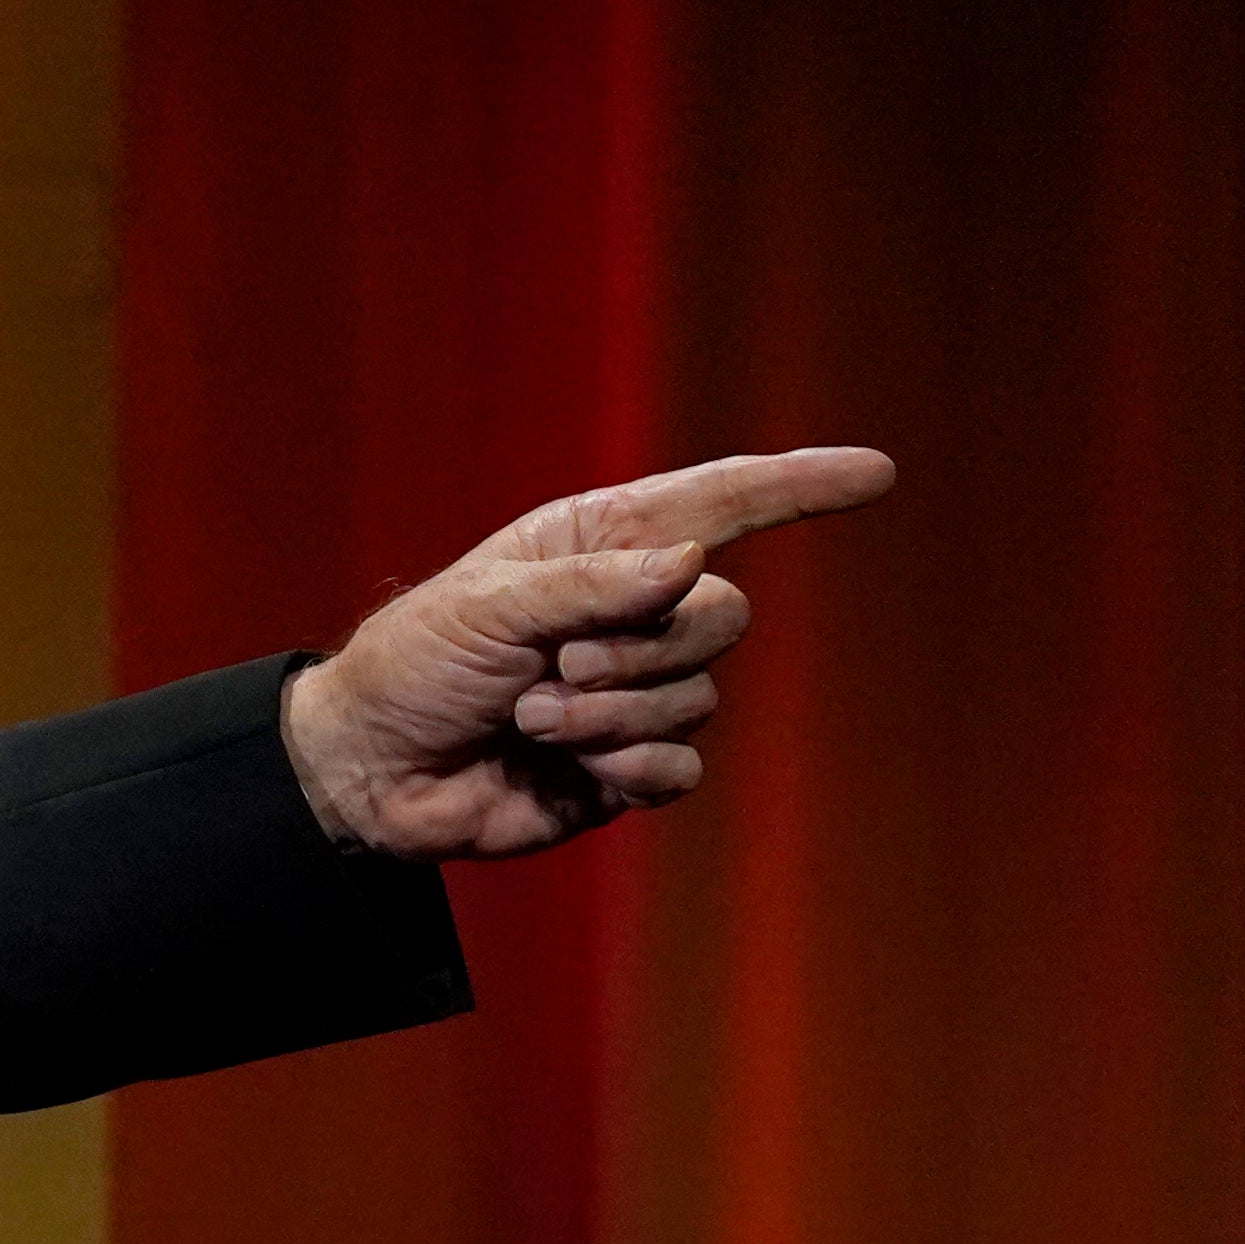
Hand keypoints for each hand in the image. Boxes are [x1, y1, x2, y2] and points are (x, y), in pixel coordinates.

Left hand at [281, 448, 896, 858]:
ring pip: (698, 696)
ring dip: (609, 714)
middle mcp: (632, 612)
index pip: (721, 503)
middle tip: (553, 669)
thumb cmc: (414, 665)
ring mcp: (636, 692)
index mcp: (601, 545)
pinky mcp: (627, 765)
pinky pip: (681, 765)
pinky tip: (573, 768)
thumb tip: (691, 564)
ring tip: (529, 718)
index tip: (876, 472)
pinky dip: (629, 765)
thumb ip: (589, 585)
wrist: (368, 771)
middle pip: (723, 617)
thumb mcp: (486, 606)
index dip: (798, 486)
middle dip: (641, 649)